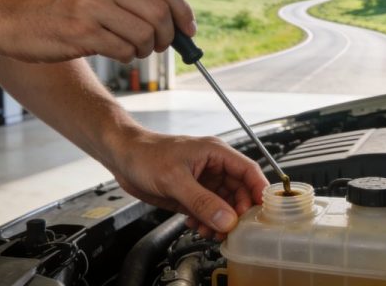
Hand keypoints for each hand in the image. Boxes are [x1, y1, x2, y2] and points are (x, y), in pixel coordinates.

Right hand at [0, 0, 194, 62]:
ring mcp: (90, 6)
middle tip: (157, 46)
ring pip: (145, 34)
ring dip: (144, 49)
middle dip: (167, 36)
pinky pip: (123, 50)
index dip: (183, 11)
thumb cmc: (51, 6)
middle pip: (160, 12)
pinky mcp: (80, 32)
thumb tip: (172, 16)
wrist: (3, 15)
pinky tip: (113, 52)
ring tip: (131, 49)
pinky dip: (126, 57)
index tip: (188, 30)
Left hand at [108, 129, 268, 239]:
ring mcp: (203, 181)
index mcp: (216, 153)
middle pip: (240, 191)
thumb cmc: (146, 154)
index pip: (249, 170)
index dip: (259, 190)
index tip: (263, 211)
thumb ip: (202, 201)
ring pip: (224, 204)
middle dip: (237, 212)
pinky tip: (196, 225)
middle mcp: (214, 167)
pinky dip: (206, 221)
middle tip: (233, 230)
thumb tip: (227, 219)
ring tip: (212, 232)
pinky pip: (208, 211)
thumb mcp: (175, 179)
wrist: (122, 157)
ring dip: (221, 220)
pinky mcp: (191, 193)